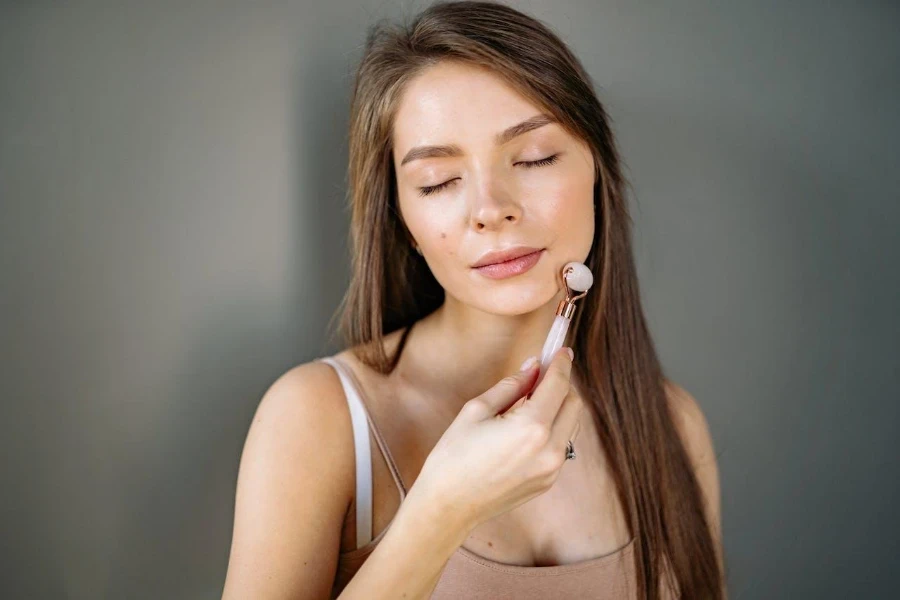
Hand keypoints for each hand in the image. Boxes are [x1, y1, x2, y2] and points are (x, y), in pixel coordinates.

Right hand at [411, 347, 582, 532]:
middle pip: (573, 403)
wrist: (448, 506)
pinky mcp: (548, 481)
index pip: (558, 385)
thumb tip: (533, 366)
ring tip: (531, 399)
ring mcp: (552, 469)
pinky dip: (553, 428)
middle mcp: (551, 450)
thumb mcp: (476, 410)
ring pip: (572, 425)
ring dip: (559, 406)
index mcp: (532, 428)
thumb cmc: (454, 457)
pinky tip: (528, 425)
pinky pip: (562, 445)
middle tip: (541, 373)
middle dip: (561, 384)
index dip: (561, 363)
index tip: (561, 350)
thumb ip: (511, 385)